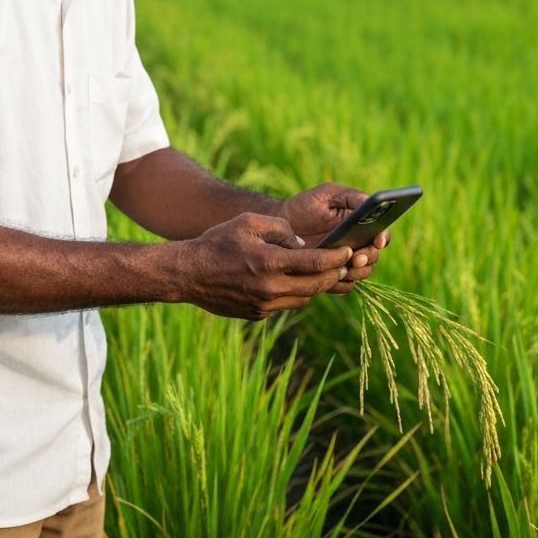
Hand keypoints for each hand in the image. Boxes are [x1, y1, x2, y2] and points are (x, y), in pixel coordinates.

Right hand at [175, 212, 353, 320]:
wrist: (188, 274)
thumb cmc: (218, 241)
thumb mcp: (249, 222)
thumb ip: (281, 228)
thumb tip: (303, 244)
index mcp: (270, 263)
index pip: (315, 263)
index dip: (337, 257)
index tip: (349, 250)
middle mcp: (270, 288)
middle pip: (316, 285)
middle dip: (334, 274)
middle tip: (345, 264)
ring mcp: (263, 305)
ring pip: (303, 299)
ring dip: (316, 286)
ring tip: (324, 272)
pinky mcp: (257, 314)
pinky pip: (284, 305)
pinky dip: (293, 294)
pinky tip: (293, 281)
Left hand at [280, 183, 389, 293]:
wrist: (280, 227)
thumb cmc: (304, 206)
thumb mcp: (326, 194)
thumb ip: (350, 196)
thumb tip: (372, 203)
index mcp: (360, 225)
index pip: (381, 233)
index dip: (383, 237)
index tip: (377, 239)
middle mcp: (357, 244)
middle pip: (374, 256)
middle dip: (369, 257)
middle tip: (356, 257)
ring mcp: (344, 261)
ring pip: (362, 272)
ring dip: (357, 271)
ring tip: (343, 266)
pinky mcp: (330, 275)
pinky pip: (344, 285)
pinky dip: (341, 283)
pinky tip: (331, 276)